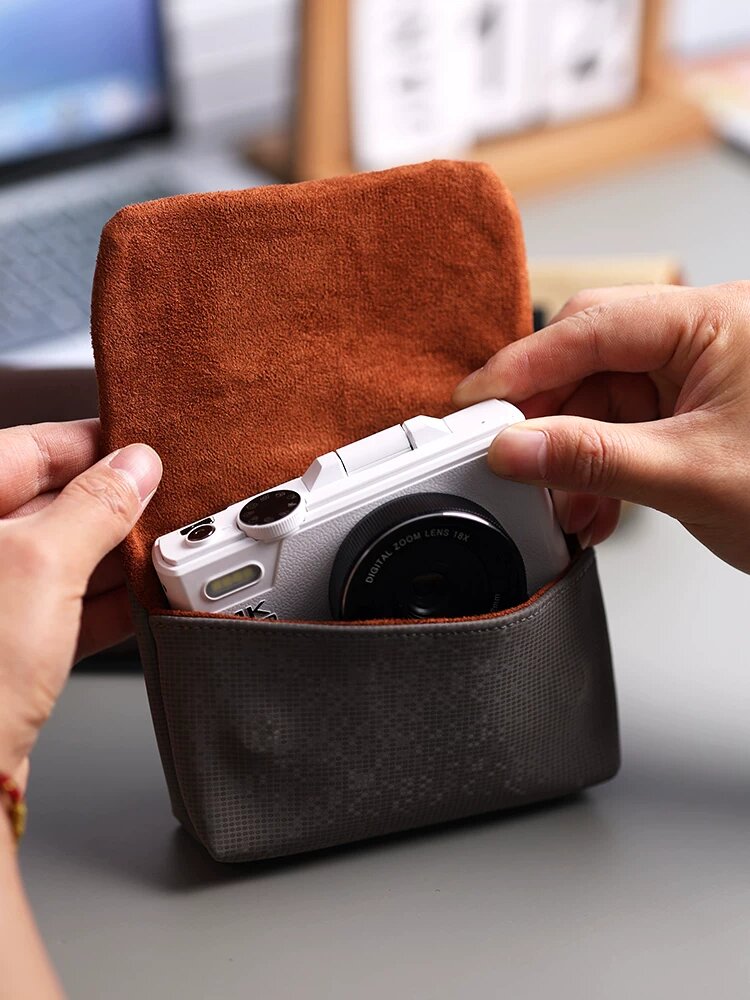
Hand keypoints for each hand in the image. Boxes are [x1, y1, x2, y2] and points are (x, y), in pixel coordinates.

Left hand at [0, 420, 160, 784]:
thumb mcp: (42, 566)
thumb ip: (96, 507)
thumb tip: (135, 468)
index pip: (32, 448)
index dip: (94, 446)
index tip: (146, 452)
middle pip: (51, 503)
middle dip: (113, 509)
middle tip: (166, 508)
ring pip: (62, 557)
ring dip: (115, 559)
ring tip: (166, 556)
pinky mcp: (4, 646)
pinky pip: (63, 606)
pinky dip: (105, 602)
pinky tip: (144, 600)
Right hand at [453, 281, 749, 571]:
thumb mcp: (693, 476)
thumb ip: (593, 459)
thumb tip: (515, 447)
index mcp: (715, 321)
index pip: (592, 326)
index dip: (524, 366)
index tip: (477, 404)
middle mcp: (703, 337)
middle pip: (588, 355)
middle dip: (546, 413)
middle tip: (505, 452)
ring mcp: (697, 374)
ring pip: (602, 396)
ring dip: (572, 452)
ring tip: (561, 502)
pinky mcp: (693, 411)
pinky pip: (624, 425)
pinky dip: (599, 466)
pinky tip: (592, 505)